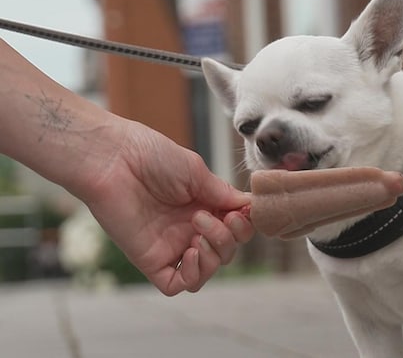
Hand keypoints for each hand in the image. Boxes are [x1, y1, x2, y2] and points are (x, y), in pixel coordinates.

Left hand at [80, 120, 254, 294]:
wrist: (114, 159)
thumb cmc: (151, 156)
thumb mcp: (197, 172)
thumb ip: (222, 194)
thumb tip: (248, 208)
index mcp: (203, 206)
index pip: (235, 228)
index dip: (244, 225)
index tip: (240, 212)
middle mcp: (189, 228)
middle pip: (225, 251)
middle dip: (227, 237)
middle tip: (204, 216)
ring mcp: (171, 245)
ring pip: (207, 270)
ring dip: (215, 255)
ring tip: (198, 231)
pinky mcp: (151, 260)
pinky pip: (178, 284)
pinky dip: (194, 275)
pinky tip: (191, 252)